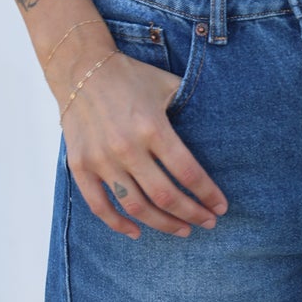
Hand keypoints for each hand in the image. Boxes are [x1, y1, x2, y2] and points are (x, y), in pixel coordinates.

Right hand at [60, 45, 227, 241]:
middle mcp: (126, 147)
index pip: (187, 172)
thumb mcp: (167, 85)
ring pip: (136, 207)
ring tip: (182, 230)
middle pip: (165, 196)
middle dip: (191, 214)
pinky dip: (118, 224)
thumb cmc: (130, 77)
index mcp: (152, 126)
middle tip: (208, 223)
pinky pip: (99, 206)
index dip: (207, 194)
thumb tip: (220, 129)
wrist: (81, 69)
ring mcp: (101, 159)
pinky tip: (136, 232)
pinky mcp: (80, 166)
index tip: (221, 206)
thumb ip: (191, 107)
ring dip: (162, 224)